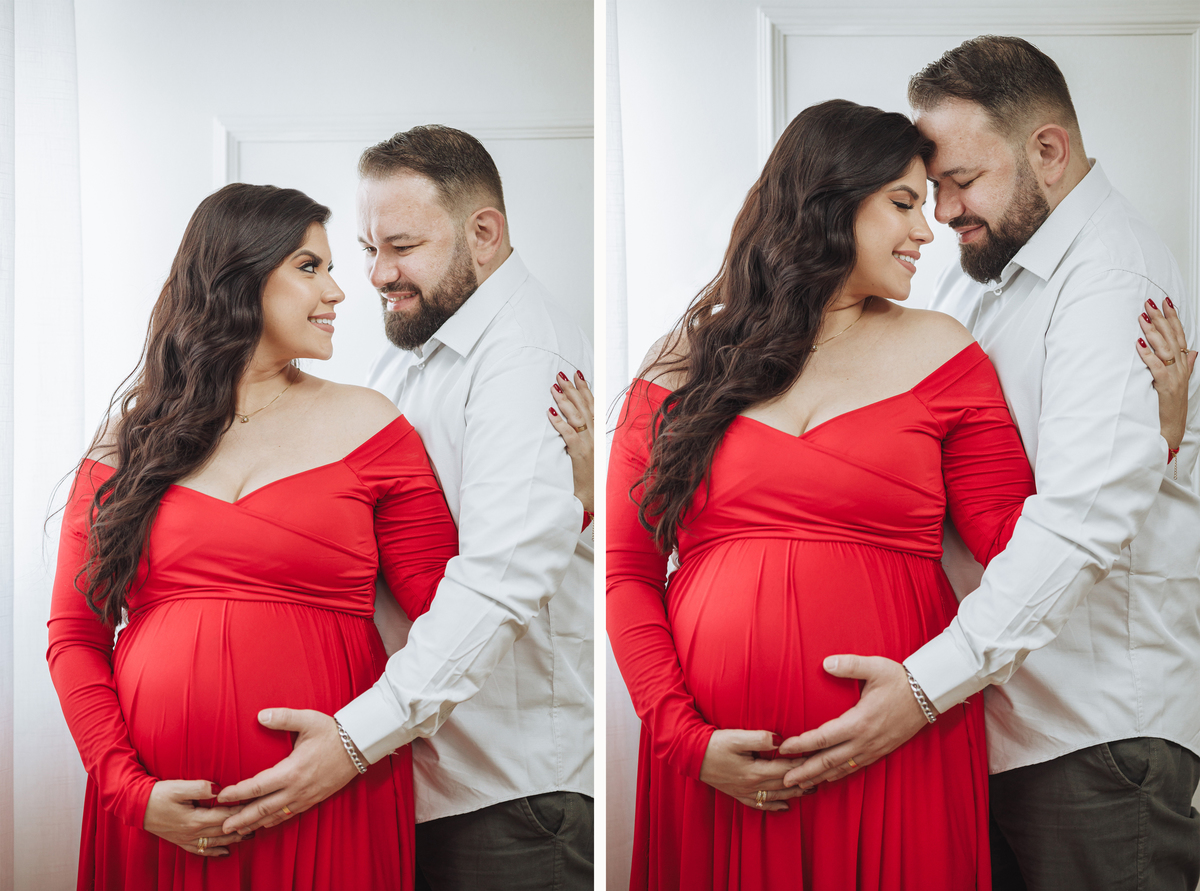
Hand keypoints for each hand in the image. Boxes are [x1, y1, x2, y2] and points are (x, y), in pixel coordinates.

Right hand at [143, 779, 246, 856]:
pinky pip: (201, 850)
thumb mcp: (179, 787)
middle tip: (259, 823)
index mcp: (194, 819)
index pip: (225, 816)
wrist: (136, 807)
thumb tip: (219, 789)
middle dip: (242, 827)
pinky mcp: (180, 841)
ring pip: (215, 842)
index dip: (241, 811)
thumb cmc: (158, 795)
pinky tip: (225, 852)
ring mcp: (186, 839)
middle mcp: (192, 832)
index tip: (255, 807)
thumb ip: (201, 788)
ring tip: (248, 836)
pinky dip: (215, 851)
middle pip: (223, 830)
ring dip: (233, 839)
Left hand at [216, 708, 358, 834]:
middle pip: (263, 808)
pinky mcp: (313, 799)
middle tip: (222, 826)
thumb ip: (283, 718)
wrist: (359, 746)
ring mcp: (305, 796)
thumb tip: (260, 716)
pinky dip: (274, 821)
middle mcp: (297, 788)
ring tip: (238, 830)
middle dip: (241, 818)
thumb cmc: (332, 732)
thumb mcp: (308, 720)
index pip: (258, 786)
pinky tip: (265, 824)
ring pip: (275, 815)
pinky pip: (289, 814)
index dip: (238, 793)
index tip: (222, 796)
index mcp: (292, 770)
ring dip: (255, 824)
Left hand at [549, 370, 593, 513]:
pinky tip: (550, 411)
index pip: (592, 405)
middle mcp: (595, 435)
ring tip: (553, 387)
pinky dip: (559, 422)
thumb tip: (574, 421)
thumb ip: (585, 435)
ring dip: (564, 400)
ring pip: (576, 416)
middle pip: (583, 406)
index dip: (584, 388)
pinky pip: (568, 433)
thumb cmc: (590, 476)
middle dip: (572, 388)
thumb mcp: (591, 451)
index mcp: (598, 433)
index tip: (576, 374)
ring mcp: (589, 444)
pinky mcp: (580, 454)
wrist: (593, 497)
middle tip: (560, 374)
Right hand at [698, 728, 809, 811]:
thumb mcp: (737, 737)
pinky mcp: (738, 794)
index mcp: (754, 771)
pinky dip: (774, 806)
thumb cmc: (714, 744)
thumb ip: (760, 738)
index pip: (786, 769)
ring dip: (794, 794)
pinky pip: (760, 804)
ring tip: (809, 790)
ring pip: (775, 796)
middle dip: (803, 780)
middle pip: (783, 784)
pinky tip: (784, 806)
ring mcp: (745, 792)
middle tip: (821, 777)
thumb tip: (780, 740)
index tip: (816, 758)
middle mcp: (752, 785)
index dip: (802, 764)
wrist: (691, 756)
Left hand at [778, 655, 926, 788]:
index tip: (783, 749)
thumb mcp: (875, 667)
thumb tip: (825, 663)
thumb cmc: (899, 679)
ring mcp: (873, 749)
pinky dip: (838, 775)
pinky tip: (827, 778)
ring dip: (818, 777)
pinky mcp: (880, 751)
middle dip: (804, 771)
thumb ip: (849, 665)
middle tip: (783, 779)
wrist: (928, 695)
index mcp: (859, 722)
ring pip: (841, 768)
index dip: (801, 745)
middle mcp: (864, 740)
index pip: (823, 738)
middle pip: (828, 761)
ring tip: (799, 784)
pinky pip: (854, 767)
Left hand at [1136, 296, 1195, 450]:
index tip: (1166, 302)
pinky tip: (1139, 344)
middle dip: (1161, 318)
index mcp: (1184, 364)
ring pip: (1165, 349)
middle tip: (1149, 303)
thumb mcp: (1180, 381)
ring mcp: (1175, 377)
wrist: (1171, 428)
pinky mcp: (1165, 387)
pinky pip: (1156, 367)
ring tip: (1142, 317)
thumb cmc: (1172, 405)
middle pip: (1172, 338)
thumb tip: (1193, 352)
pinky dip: (1148, 355)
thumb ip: (1187, 365)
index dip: (1174, 318)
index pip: (1180, 335)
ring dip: (1153, 332)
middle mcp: (1181, 368)